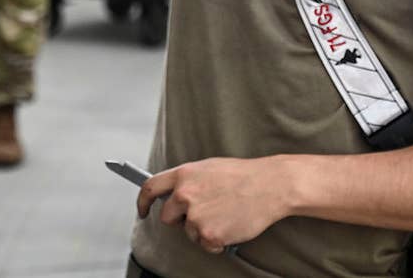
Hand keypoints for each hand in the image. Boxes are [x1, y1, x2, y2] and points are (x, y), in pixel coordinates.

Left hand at [137, 157, 292, 254]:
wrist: (270, 185)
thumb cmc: (244, 176)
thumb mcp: (209, 168)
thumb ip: (189, 180)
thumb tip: (177, 193)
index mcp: (184, 175)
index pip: (149, 188)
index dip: (142, 201)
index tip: (142, 210)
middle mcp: (184, 194)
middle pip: (167, 217)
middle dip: (180, 220)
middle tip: (202, 215)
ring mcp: (195, 215)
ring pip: (189, 233)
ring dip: (203, 230)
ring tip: (225, 215)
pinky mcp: (208, 233)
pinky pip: (205, 245)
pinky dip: (217, 241)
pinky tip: (231, 226)